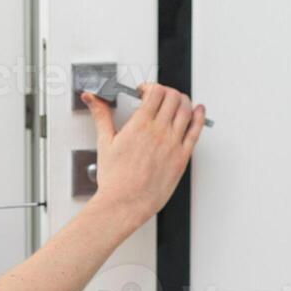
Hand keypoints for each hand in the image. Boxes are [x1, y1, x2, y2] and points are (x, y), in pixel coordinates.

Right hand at [80, 84, 204, 225]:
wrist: (125, 203)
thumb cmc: (115, 179)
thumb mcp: (105, 142)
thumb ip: (100, 115)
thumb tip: (91, 99)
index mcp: (140, 125)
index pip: (155, 92)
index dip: (151, 86)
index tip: (144, 91)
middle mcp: (159, 132)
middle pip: (173, 97)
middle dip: (166, 91)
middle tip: (159, 96)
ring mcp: (173, 144)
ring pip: (186, 109)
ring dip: (182, 100)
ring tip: (175, 102)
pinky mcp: (182, 157)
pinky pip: (196, 131)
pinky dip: (199, 116)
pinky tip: (198, 111)